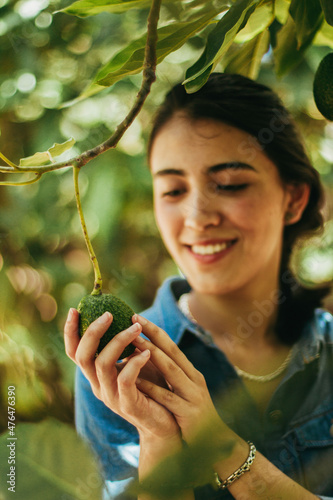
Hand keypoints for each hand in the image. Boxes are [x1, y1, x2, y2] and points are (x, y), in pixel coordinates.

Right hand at [64, 308, 179, 440]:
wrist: (166, 423)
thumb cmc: (153, 387)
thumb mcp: (134, 362)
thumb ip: (126, 346)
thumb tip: (127, 314)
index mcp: (96, 374)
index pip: (74, 352)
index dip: (70, 332)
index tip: (75, 310)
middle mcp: (98, 385)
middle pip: (82, 356)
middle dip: (93, 331)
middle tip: (109, 314)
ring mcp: (111, 396)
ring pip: (102, 364)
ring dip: (119, 341)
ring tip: (136, 327)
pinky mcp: (127, 404)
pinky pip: (125, 380)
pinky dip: (134, 362)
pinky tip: (147, 352)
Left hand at [131, 314, 225, 443]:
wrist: (216, 446)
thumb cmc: (192, 416)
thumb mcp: (183, 392)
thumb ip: (169, 375)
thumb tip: (146, 355)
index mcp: (192, 373)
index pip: (172, 346)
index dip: (155, 330)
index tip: (137, 316)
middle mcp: (195, 380)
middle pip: (172, 352)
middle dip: (152, 335)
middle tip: (134, 320)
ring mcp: (193, 396)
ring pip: (171, 370)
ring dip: (152, 354)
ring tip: (134, 342)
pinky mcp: (189, 414)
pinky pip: (167, 397)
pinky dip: (152, 387)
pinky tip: (136, 380)